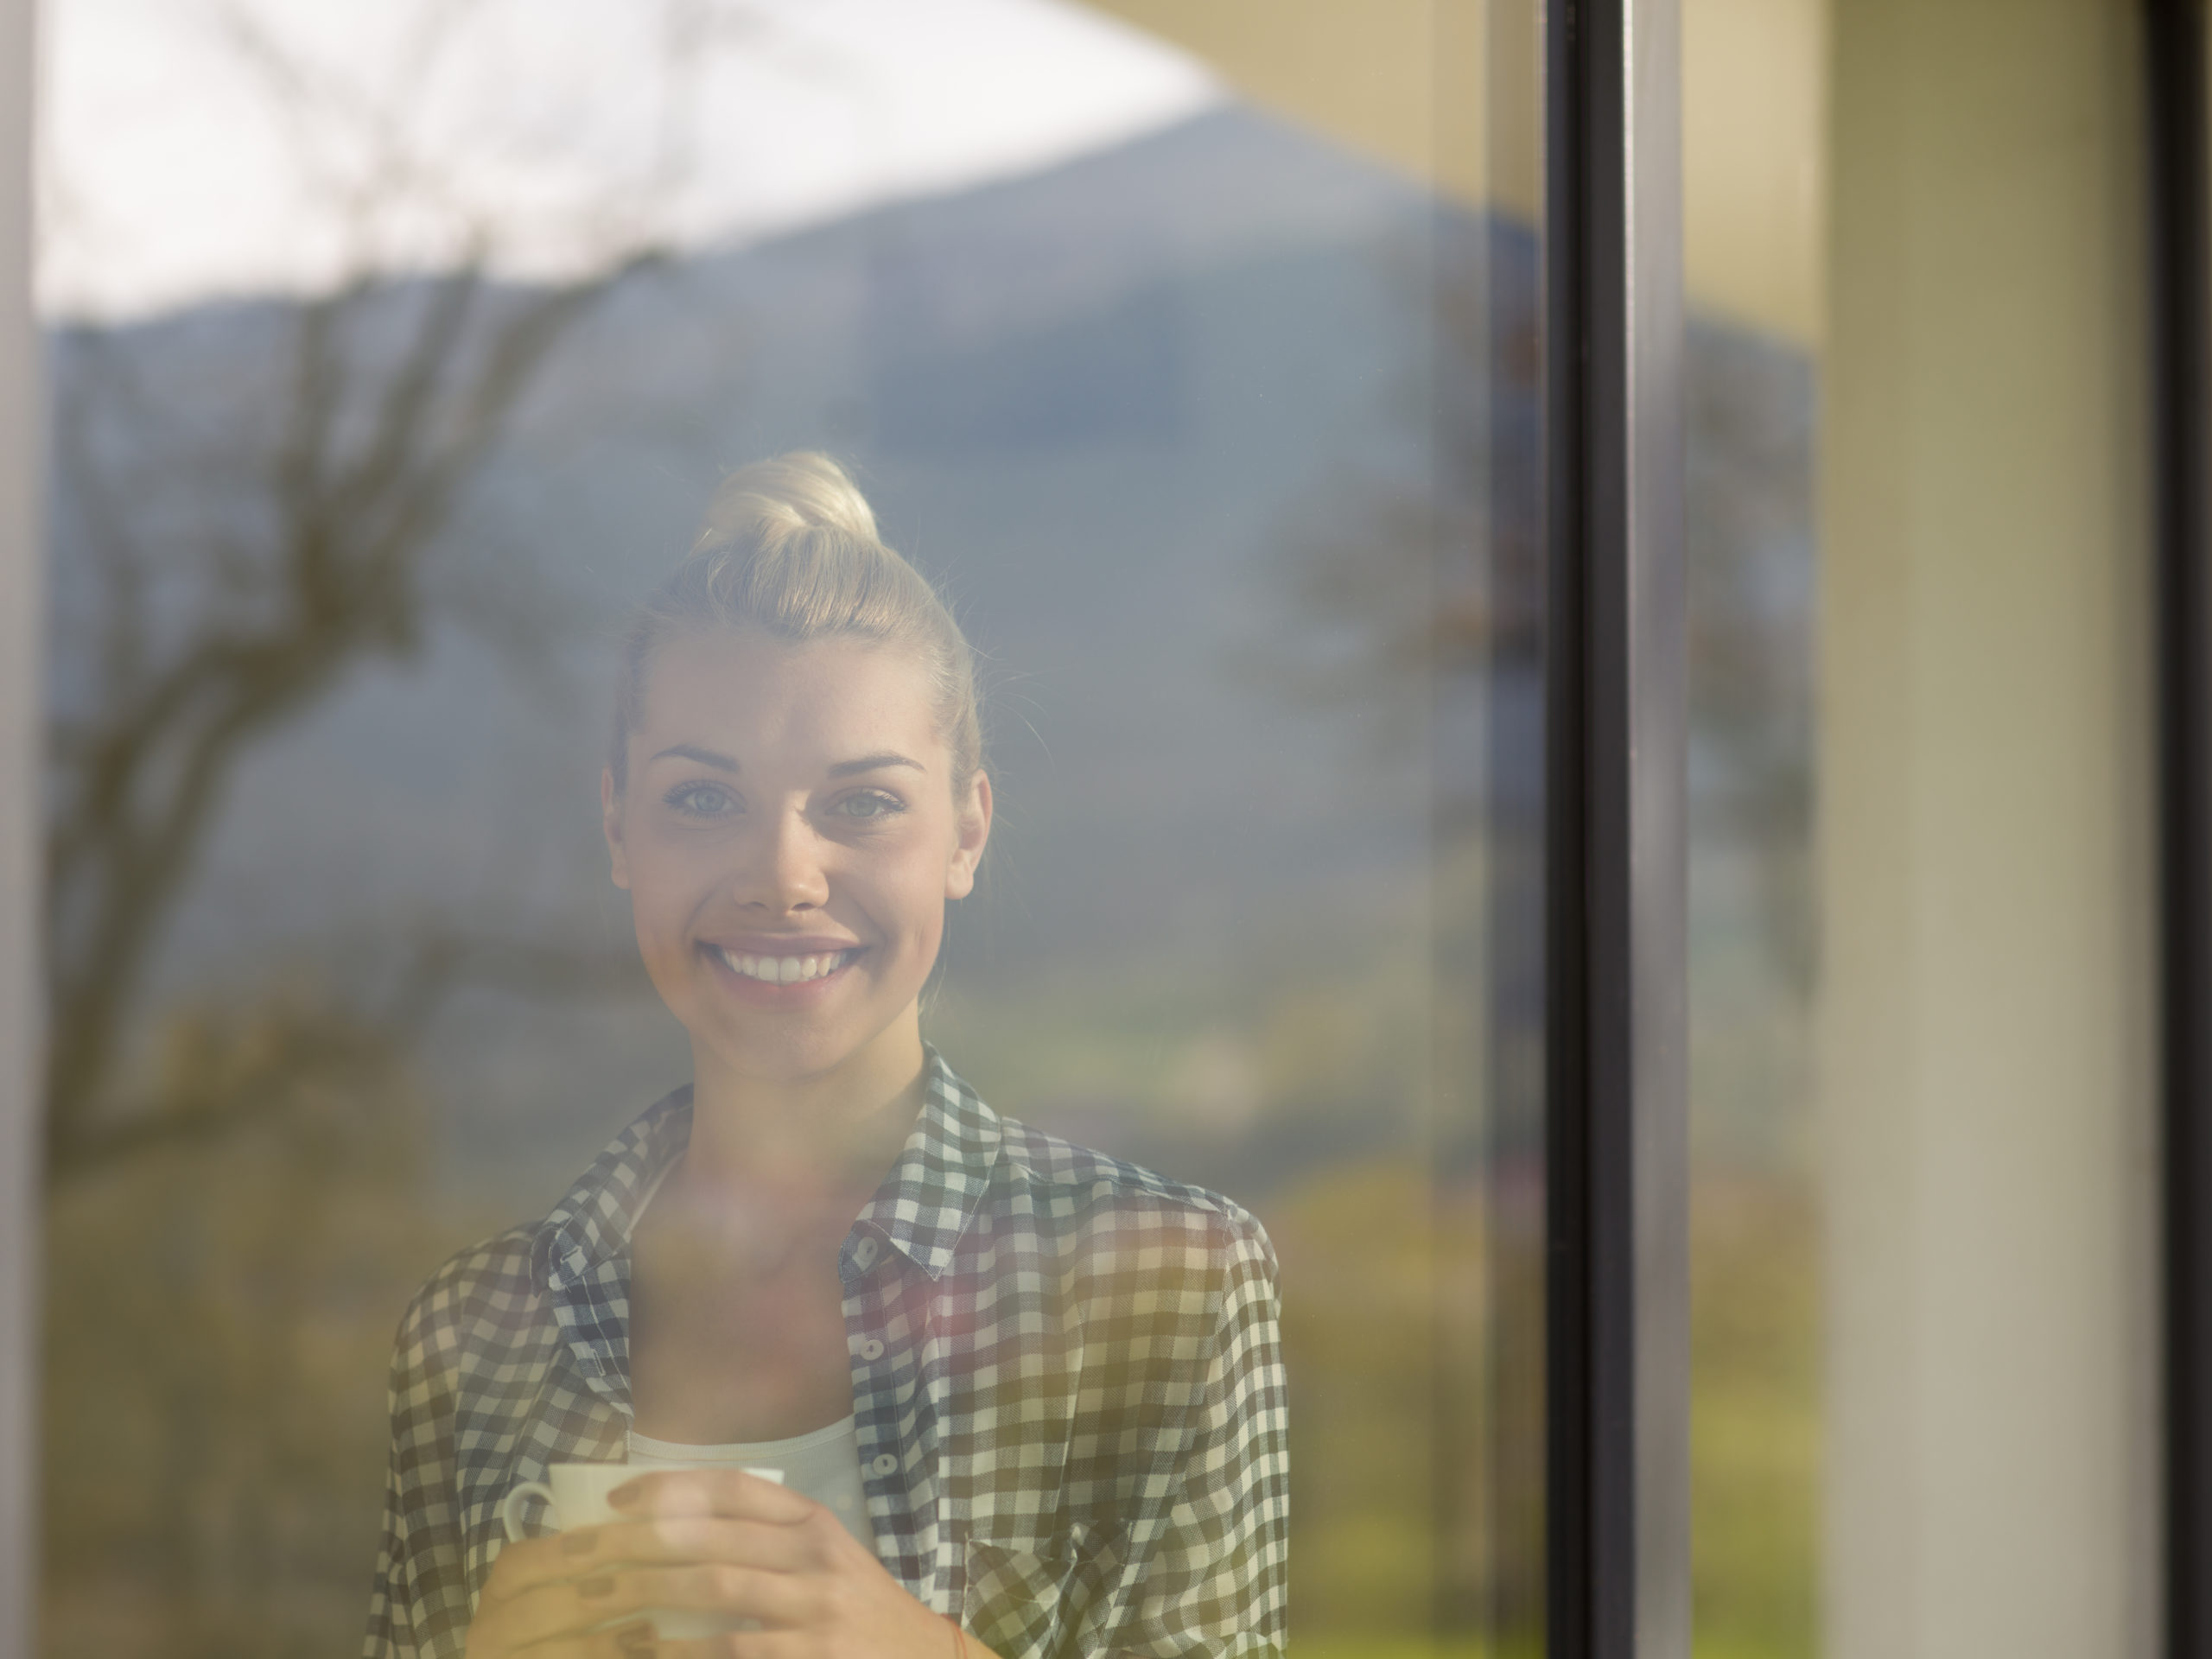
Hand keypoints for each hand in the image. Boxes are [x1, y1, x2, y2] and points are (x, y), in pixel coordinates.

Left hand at [465, 1468, 984, 1658]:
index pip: (733, 1488)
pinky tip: (648, 1650)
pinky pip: (729, 1649)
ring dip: (651, 1596)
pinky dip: (681, 1650)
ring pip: (715, 1589)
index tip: (619, 1500)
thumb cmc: (857, 1610)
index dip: (671, 1488)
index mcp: (814, 1522)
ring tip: (603, 1603)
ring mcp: (814, 1607)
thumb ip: (766, 1542)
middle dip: (641, 1544)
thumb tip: (669, 1532)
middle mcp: (815, 1554)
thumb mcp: (825, 1559)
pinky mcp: (809, 1655)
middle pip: (712, 1538)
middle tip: (588, 1556)